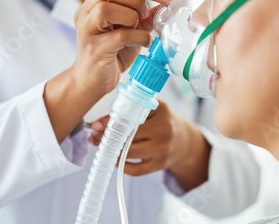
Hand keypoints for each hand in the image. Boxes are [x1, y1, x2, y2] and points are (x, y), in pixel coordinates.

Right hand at [72, 0, 173, 96]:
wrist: (92, 81)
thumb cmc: (110, 54)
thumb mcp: (129, 30)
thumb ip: (143, 17)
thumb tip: (166, 4)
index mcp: (94, 3)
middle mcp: (86, 14)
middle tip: (145, 16)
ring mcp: (87, 31)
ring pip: (106, 9)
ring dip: (131, 17)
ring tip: (139, 29)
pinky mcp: (94, 50)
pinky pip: (119, 36)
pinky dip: (138, 37)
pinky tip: (143, 43)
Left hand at [89, 100, 210, 190]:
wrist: (184, 141)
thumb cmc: (161, 121)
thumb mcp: (151, 108)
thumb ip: (128, 110)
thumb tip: (98, 125)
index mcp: (161, 110)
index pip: (130, 114)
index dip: (110, 121)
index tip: (96, 125)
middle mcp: (164, 129)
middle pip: (128, 135)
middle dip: (108, 137)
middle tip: (94, 137)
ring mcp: (163, 149)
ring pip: (130, 152)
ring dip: (112, 151)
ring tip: (104, 147)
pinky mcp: (160, 165)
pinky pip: (135, 170)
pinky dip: (122, 166)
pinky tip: (116, 159)